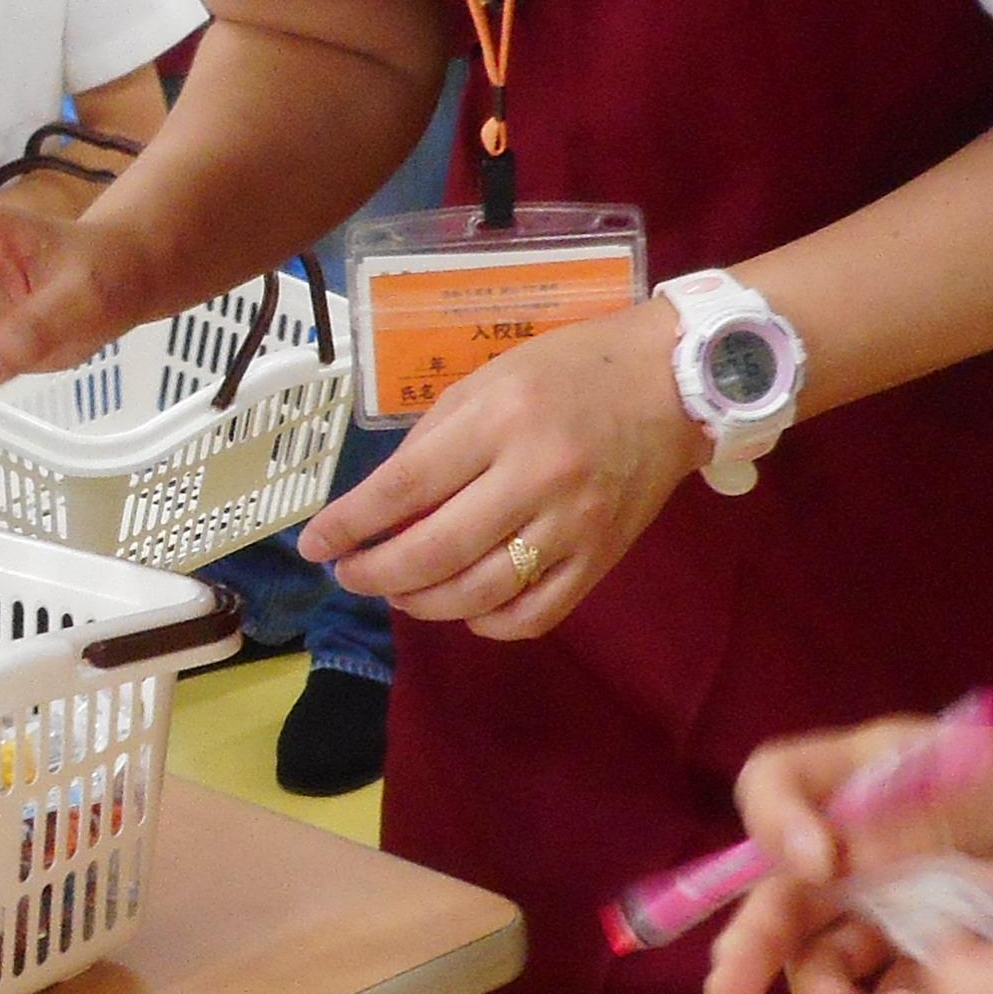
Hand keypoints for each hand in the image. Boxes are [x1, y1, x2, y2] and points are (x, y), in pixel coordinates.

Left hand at [303, 306, 697, 639]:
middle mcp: (536, 477)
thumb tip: (381, 507)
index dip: (350, 524)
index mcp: (500, 420)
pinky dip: (488, 624)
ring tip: (401, 591)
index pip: (405, 487)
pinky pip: (534, 614)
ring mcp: (574, 524)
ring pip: (480, 593)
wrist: (677, 383)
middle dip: (376, 573)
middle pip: (435, 551)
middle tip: (351, 574)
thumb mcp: (490, 379)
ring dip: (424, 603)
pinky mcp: (602, 558)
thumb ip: (434, 441)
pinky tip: (466, 609)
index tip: (315, 545)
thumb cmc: (573, 369)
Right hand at [703, 713, 992, 993]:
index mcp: (861, 780)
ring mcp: (888, 907)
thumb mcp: (988, 768)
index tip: (817, 863)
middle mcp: (858, 845)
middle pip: (780, 891)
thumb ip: (909, 806)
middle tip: (731, 993)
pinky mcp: (925, 961)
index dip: (774, 823)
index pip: (776, 784)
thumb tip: (827, 858)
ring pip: (822, 957)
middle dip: (753, 945)